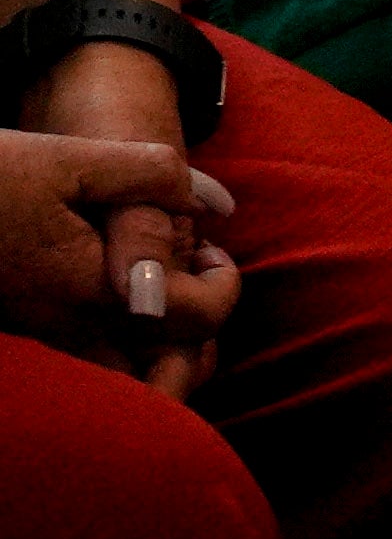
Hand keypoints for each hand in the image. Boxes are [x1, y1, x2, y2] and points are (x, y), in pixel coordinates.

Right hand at [0, 127, 241, 398]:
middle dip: (197, 345)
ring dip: (161, 354)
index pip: (191, 322)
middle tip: (191, 292)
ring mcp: (40, 339)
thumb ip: (149, 175)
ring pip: (121, 380)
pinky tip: (118, 295)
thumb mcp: (68, 158)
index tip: (211, 252)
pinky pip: (88, 364)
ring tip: (164, 297)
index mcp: (90, 288)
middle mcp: (66, 329)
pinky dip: (123, 348)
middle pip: (161, 379)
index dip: (223, 287)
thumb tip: (213, 204)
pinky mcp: (23, 334)